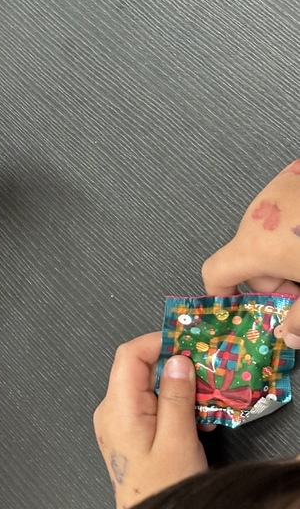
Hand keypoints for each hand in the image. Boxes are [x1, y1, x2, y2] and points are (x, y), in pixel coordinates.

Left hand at [94, 333, 206, 508]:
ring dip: (177, 388)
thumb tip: (177, 360)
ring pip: (146, 386)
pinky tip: (194, 418)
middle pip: (138, 368)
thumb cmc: (160, 489)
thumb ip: (175, 396)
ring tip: (204, 404)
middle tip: (206, 373)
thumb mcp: (177, 439)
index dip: (158, 341)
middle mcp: (110, 410)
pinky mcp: (127, 431)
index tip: (188, 341)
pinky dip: (171, 404)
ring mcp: (116, 421)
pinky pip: (148, 404)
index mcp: (117, 408)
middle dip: (173, 366)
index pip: (129, 355)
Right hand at [202, 161, 299, 347]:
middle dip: (272, 276)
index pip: (217, 271)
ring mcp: (280, 188)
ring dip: (286, 249)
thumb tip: (291, 335)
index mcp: (258, 245)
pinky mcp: (298, 173)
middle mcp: (260, 214)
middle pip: (247, 253)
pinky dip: (297, 221)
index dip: (223, 292)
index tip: (241, 304)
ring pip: (268, 229)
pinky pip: (287, 202)